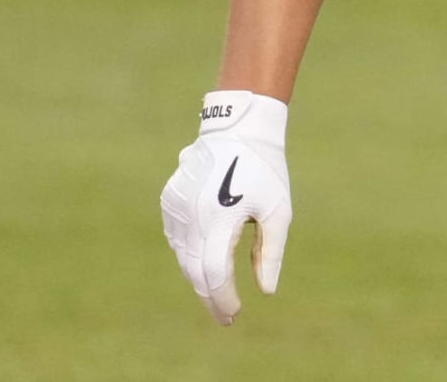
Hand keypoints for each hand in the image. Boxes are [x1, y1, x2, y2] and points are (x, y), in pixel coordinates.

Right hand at [159, 91, 291, 325]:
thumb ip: (270, 252)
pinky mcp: (169, 201)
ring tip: (219, 290)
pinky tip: (204, 259)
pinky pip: (176, 238)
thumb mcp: (277, 210)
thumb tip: (266, 290)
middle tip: (225, 315)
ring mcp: (176, 209)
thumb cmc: (264, 170)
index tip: (234, 315)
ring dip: (199, 276)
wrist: (237, 130)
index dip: (223, 299)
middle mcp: (192, 217)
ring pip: (183, 256)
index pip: (215, 274)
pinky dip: (189, 253)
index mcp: (220, 219)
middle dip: (210, 296)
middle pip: (195, 271)